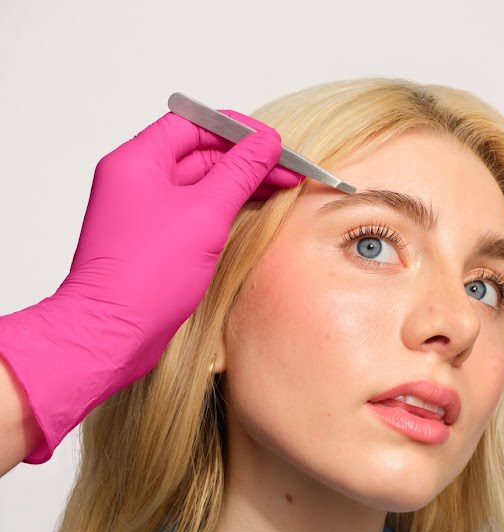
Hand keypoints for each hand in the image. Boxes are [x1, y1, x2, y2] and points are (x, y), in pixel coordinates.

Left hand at [60, 107, 303, 374]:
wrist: (112, 333)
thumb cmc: (145, 276)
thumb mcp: (204, 214)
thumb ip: (239, 173)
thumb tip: (266, 143)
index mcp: (136, 161)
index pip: (191, 125)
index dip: (235, 129)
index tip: (272, 142)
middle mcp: (134, 182)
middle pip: (197, 155)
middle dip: (245, 161)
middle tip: (287, 171)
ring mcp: (142, 215)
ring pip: (197, 187)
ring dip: (237, 187)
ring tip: (277, 191)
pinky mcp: (151, 245)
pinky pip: (191, 216)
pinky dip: (221, 212)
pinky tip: (249, 216)